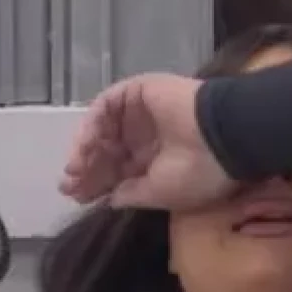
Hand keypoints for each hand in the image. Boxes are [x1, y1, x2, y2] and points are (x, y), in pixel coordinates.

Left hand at [60, 73, 234, 210]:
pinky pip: (107, 106)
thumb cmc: (198, 173)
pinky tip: (86, 145)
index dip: (98, 184)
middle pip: (107, 152)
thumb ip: (133, 194)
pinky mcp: (138, 92)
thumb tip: (111, 199)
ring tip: (76, 168)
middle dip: (87, 169)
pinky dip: (93, 124)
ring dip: (86, 149)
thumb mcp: (162, 195)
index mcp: (158, 163)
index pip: (120, 172)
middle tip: (70, 185)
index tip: (78, 198)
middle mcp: (148, 138)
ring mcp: (142, 114)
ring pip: (104, 130)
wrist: (221, 137)